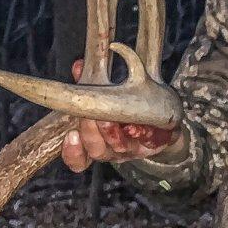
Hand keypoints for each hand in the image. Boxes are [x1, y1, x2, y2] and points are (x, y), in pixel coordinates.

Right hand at [60, 58, 182, 172]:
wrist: (157, 122)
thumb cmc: (120, 110)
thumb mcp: (102, 96)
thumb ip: (87, 84)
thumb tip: (79, 67)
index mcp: (94, 144)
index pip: (78, 160)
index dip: (72, 152)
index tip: (71, 135)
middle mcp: (111, 151)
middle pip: (97, 151)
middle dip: (92, 134)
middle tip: (91, 116)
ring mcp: (131, 150)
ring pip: (119, 148)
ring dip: (113, 134)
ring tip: (110, 118)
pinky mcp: (152, 145)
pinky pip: (148, 144)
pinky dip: (144, 134)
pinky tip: (139, 125)